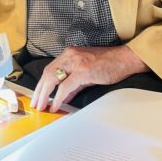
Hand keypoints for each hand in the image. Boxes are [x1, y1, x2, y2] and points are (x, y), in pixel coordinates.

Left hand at [30, 45, 148, 112]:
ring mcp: (76, 62)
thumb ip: (73, 85)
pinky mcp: (83, 70)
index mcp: (69, 54)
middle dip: (39, 91)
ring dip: (45, 95)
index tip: (37, 96)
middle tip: (35, 104)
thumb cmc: (109, 65)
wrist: (125, 59)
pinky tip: (56, 105)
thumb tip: (62, 98)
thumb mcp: (87, 74)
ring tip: (42, 106)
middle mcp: (70, 56)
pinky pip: (66, 86)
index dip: (41, 84)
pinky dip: (58, 97)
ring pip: (53, 78)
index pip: (49, 69)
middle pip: (47, 74)